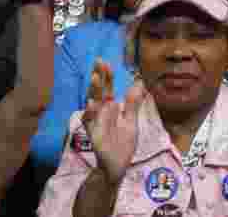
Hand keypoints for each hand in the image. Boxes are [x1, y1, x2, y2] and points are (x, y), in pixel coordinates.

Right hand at [83, 59, 145, 185]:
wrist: (117, 165)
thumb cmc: (122, 143)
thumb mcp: (131, 121)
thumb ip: (133, 103)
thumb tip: (138, 83)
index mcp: (110, 108)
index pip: (107, 88)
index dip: (107, 76)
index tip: (105, 62)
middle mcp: (101, 113)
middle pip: (99, 92)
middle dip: (98, 78)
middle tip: (98, 62)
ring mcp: (96, 123)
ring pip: (92, 104)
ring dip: (93, 92)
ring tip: (95, 77)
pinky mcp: (94, 134)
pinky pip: (90, 123)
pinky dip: (90, 114)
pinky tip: (93, 104)